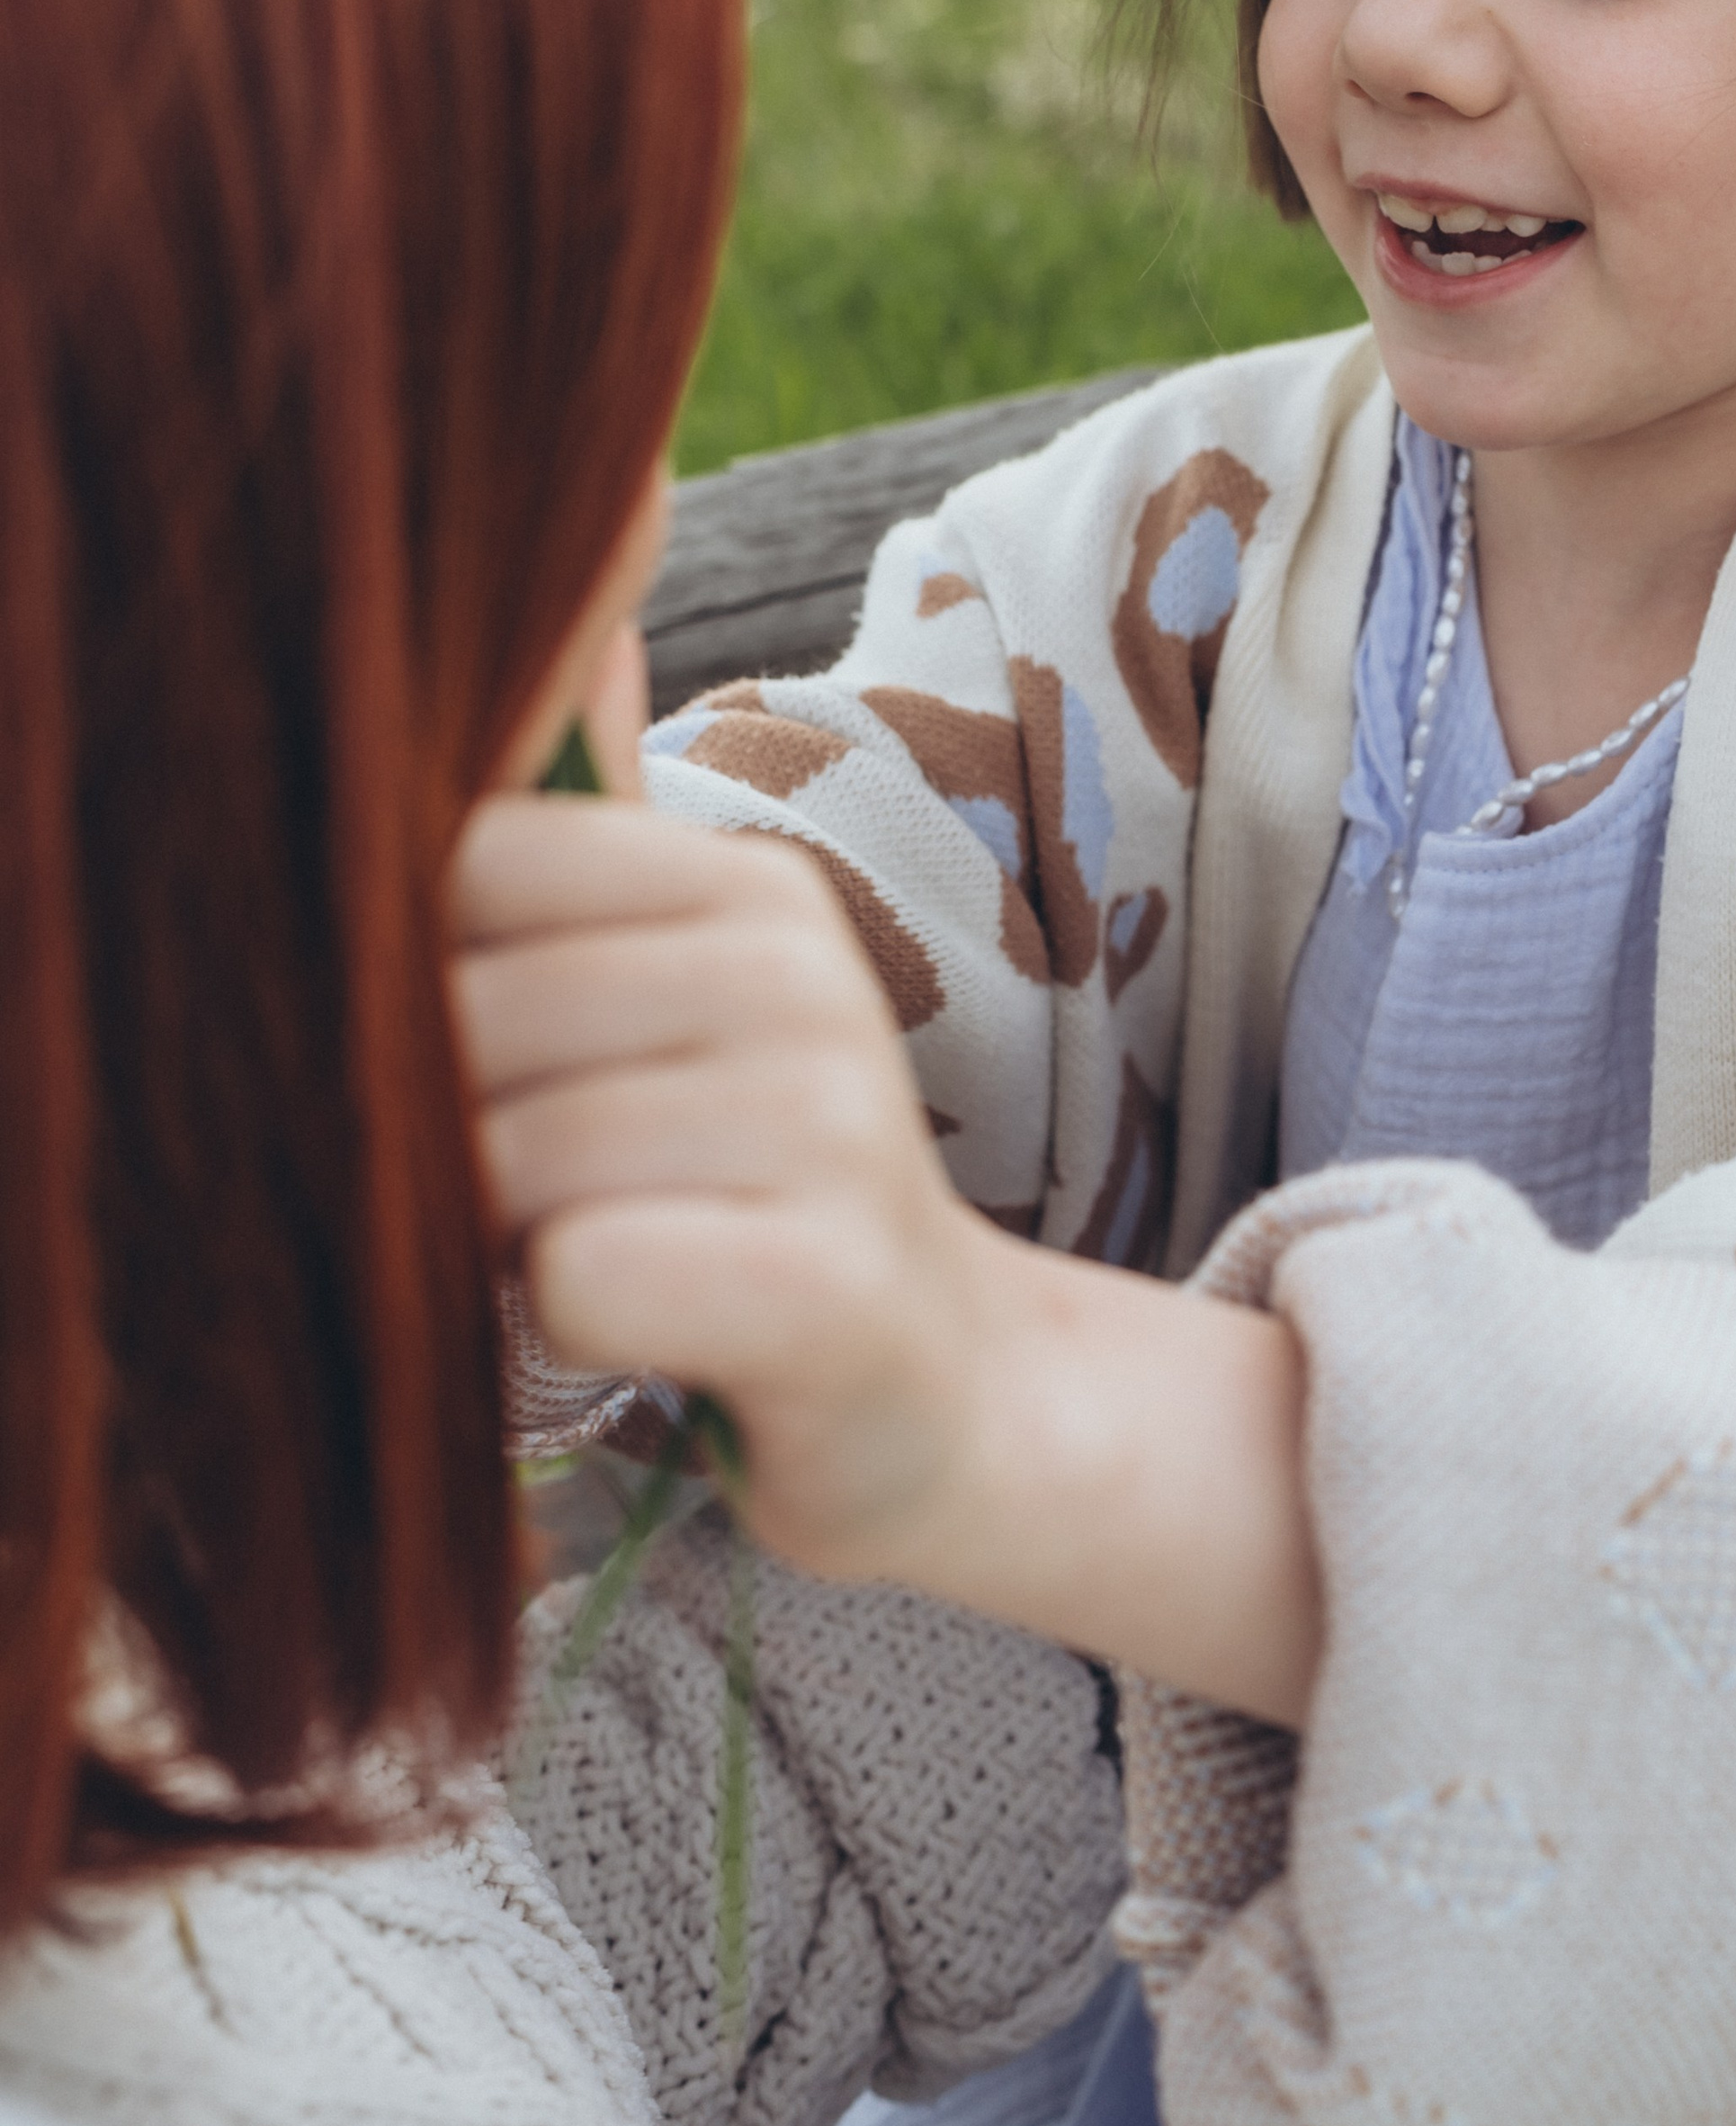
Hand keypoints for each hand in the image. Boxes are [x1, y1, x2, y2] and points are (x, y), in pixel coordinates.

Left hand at [452, 795, 1321, 1721]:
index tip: (465, 1070)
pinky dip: (557, 1321)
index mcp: (752, 888)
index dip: (404, 981)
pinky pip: (579, 1274)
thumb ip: (551, 900)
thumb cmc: (746, 1202)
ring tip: (579, 1265)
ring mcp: (831, 1125)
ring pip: (513, 1151)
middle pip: (473, 1014)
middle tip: (510, 1207)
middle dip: (433, 1131)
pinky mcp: (829, 1285)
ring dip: (494, 1241)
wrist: (941, 1389)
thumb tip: (442, 735)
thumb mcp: (665, 1023)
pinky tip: (629, 1329)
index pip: (471, 861)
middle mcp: (803, 979)